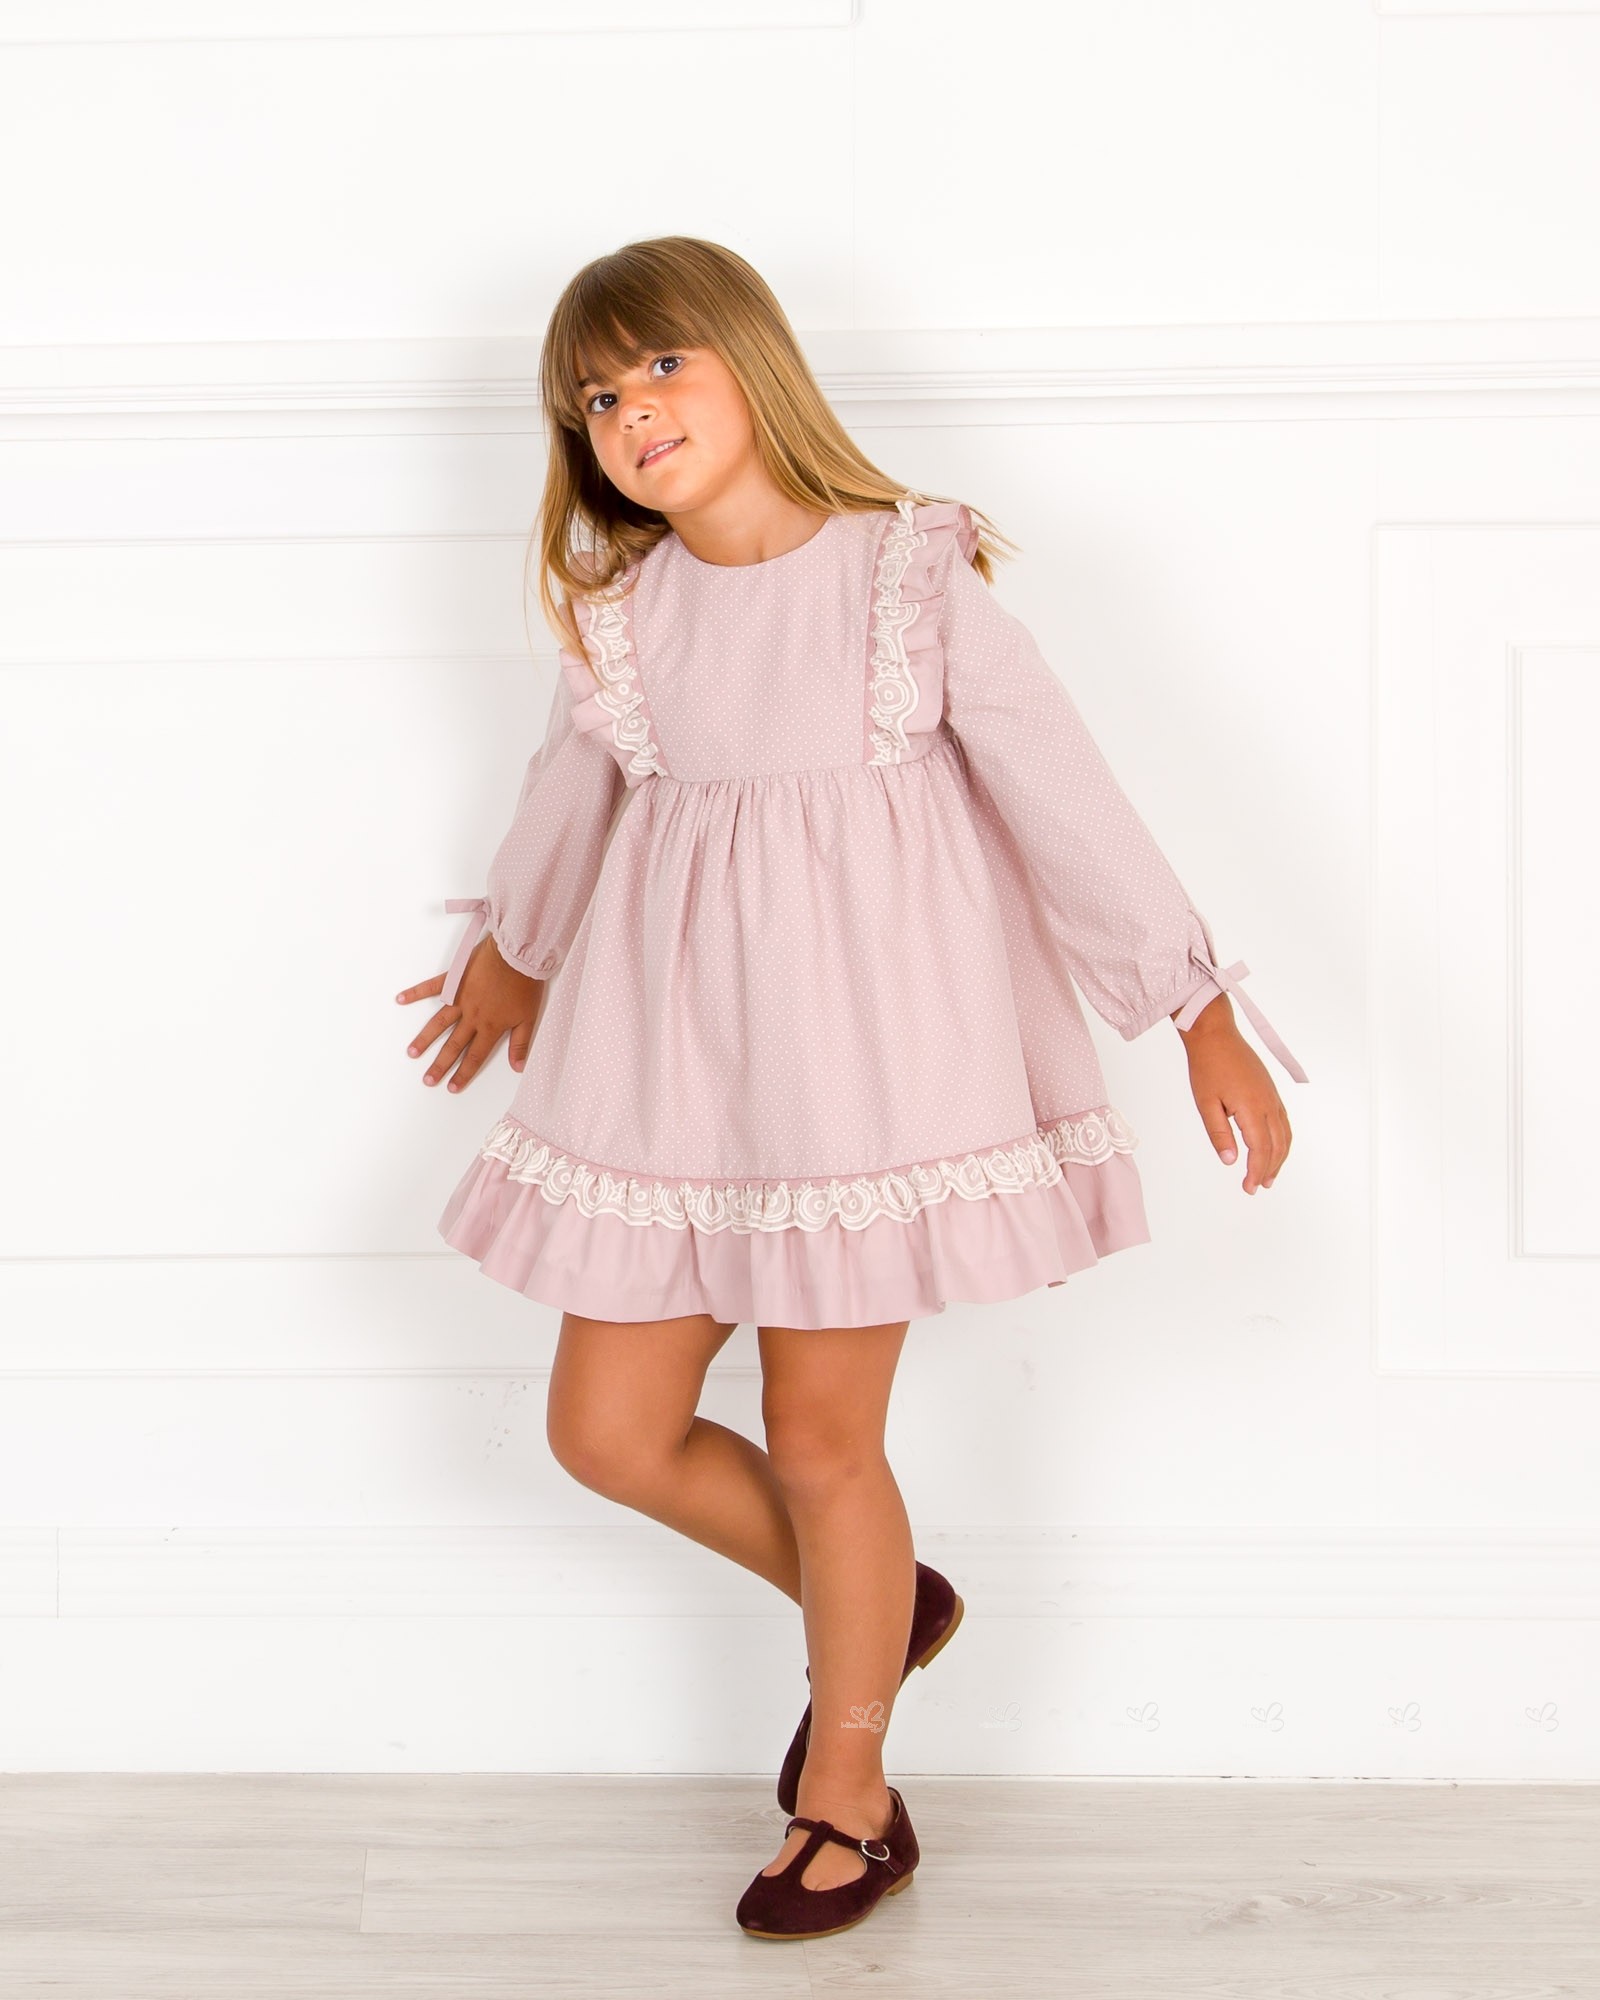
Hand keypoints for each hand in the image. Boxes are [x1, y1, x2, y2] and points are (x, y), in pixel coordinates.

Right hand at [395, 932, 544, 1092]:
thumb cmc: (525, 984)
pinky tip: (400, 999)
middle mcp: (472, 1016)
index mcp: (490, 1027)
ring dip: (424, 1039)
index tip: (451, 1088)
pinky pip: (431, 987)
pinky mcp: (454, 979)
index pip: (475, 1056)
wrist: (516, 955)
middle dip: (440, 1065)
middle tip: (427, 1079)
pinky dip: (415, 993)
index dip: (464, 1073)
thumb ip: (520, 1043)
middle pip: (453, 1045)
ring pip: (439, 1023)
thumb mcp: (529, 1018)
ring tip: (412, 1053)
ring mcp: (460, 998)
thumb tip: (518, 1067)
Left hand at [1176, 998, 1291, 1194]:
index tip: (1248, 1188)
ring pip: (1284, 1135)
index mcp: (1252, 1108)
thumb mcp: (1206, 1103)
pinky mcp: (1271, 1091)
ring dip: (1279, 1158)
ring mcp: (1272, 1097)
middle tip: (1257, 1187)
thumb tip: (1230, 1162)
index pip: (1260, 1149)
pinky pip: (1283, 1122)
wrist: (1216, 1034)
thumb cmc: (1207, 1066)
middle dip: (1268, 1170)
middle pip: (1276, 1146)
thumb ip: (1219, 1133)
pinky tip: (1274, 1149)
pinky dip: (1282, 1141)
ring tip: (1268, 1176)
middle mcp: (1268, 1103)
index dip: (1255, 1172)